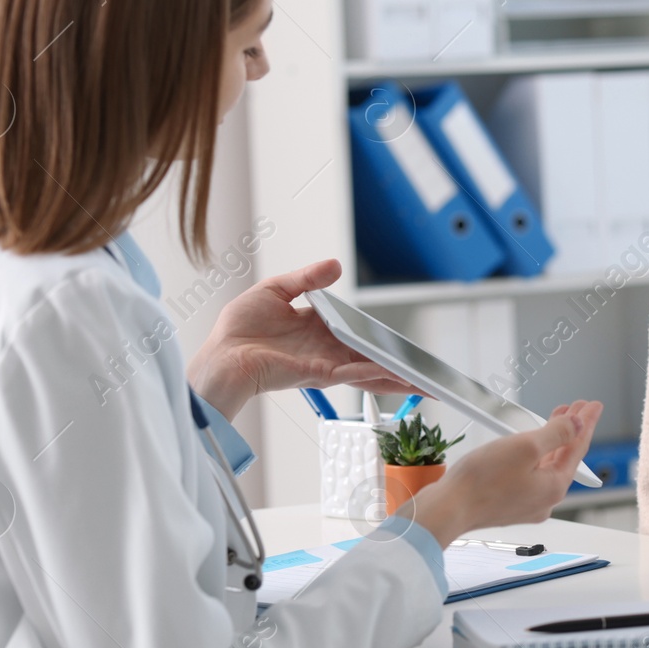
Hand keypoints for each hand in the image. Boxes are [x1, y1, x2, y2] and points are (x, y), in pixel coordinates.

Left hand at [188, 259, 411, 419]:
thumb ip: (308, 279)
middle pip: (370, 359)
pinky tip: (391, 372)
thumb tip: (335, 265)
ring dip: (395, 376)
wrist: (220, 354)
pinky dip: (371, 373)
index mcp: (317, 331)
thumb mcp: (276, 290)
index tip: (402, 344)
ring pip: (367, 371)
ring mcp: (323, 365)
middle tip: (428, 373)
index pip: (357, 335)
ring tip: (423, 382)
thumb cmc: (239, 329)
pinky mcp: (314, 375)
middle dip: (400, 367)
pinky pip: (349, 374)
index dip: (380, 340)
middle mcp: (325, 351)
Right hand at [410, 401, 603, 547]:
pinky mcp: (507, 503)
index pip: (578, 449)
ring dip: (552, 440)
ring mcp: (525, 504)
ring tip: (557, 418)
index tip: (594, 405)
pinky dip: (535, 454)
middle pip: (565, 457)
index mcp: (553, 487)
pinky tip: (529, 442)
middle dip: (571, 430)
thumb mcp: (525, 447)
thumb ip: (556, 434)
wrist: (447, 509)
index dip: (587, 423)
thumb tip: (578, 426)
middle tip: (577, 408)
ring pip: (546, 465)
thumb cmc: (481, 481)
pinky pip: (529, 474)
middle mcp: (544, 500)